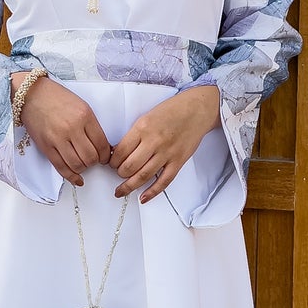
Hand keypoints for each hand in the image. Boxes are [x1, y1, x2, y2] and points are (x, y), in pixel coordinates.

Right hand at [13, 71, 111, 185]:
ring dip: (83, 168)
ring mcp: (57, 138)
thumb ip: (91, 125)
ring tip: (83, 164)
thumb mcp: (81, 106)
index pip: (102, 144)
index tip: (106, 157)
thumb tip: (102, 146)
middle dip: (95, 162)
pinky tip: (77, 179)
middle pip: (90, 157)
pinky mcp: (46, 146)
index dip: (106, 155)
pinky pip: (60, 167)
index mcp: (85, 116)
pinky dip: (71, 176)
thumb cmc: (57, 98)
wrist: (31, 94)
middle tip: (95, 160)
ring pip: (77, 165)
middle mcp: (72, 128)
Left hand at [109, 84, 221, 202]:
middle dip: (119, 173)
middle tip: (118, 173)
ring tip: (122, 190)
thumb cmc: (172, 110)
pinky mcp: (178, 161)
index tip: (110, 163)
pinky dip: (152, 192)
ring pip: (143, 176)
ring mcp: (167, 153)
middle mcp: (154, 141)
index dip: (112, 161)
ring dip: (129, 186)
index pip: (121, 151)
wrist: (197, 109)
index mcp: (143, 128)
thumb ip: (134, 134)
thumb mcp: (147, 117)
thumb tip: (119, 152)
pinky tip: (143, 198)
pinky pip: (164, 181)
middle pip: (129, 166)